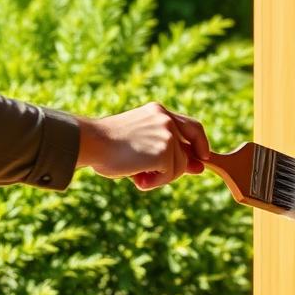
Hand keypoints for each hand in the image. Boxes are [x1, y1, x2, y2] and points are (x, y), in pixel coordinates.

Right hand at [76, 103, 209, 190]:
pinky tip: (138, 178)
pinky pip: (170, 174)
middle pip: (192, 147)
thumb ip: (167, 152)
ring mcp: (167, 134)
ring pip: (180, 166)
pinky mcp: (164, 151)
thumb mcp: (141, 144)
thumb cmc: (108, 146)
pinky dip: (156, 182)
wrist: (92, 143)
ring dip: (161, 177)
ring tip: (137, 175)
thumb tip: (199, 167)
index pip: (191, 126)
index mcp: (157, 112)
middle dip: (184, 165)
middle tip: (172, 175)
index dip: (200, 143)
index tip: (202, 157)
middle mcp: (166, 119)